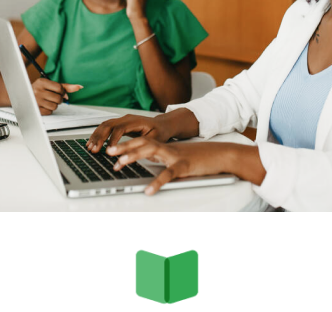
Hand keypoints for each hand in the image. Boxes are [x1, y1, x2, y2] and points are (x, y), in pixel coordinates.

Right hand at [31, 78, 82, 114]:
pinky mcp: (35, 109)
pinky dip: (49, 110)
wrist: (24, 96)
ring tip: (47, 101)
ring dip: (54, 105)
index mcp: (42, 82)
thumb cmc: (41, 90)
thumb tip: (80, 87)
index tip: (58, 91)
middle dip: (58, 99)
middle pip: (58, 98)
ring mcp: (35, 100)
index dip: (62, 91)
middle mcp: (37, 90)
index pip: (59, 88)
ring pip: (55, 106)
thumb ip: (66, 86)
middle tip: (52, 97)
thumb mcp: (51, 85)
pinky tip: (44, 105)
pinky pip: (49, 112)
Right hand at [86, 114, 172, 152]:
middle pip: (109, 124)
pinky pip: (106, 127)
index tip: (109, 150)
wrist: (162, 125)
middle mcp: (127, 118)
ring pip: (105, 125)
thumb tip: (129, 154)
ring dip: (96, 136)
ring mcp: (122, 119)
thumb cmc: (160, 132)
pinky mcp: (119, 123)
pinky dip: (98, 135)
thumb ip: (143, 146)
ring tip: (90, 148)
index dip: (113, 139)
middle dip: (100, 137)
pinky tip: (93, 143)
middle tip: (94, 150)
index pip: (120, 128)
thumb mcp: (155, 140)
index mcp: (136, 121)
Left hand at [106, 137, 235, 195]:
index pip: (142, 141)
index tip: (112, 149)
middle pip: (143, 143)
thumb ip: (163, 160)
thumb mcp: (178, 157)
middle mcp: (168, 149)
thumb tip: (148, 165)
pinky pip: (169, 174)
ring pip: (152, 151)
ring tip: (120, 163)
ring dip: (134, 156)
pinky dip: (158, 182)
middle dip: (124, 147)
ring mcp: (176, 156)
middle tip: (109, 153)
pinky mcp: (186, 166)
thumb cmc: (201, 158)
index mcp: (165, 147)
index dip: (126, 144)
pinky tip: (149, 190)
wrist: (222, 154)